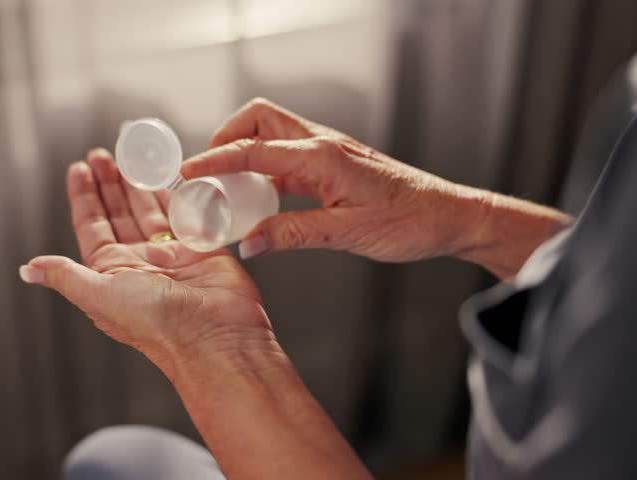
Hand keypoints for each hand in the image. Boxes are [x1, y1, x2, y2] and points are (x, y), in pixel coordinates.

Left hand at [20, 149, 271, 363]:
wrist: (213, 336)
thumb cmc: (157, 324)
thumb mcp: (100, 296)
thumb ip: (66, 276)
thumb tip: (29, 270)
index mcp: (111, 273)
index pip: (92, 225)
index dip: (85, 196)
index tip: (80, 169)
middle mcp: (139, 262)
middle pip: (120, 213)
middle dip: (110, 183)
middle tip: (104, 154)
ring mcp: (171, 255)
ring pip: (149, 210)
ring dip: (139, 184)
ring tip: (130, 157)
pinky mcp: (201, 248)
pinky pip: (185, 213)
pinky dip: (175, 193)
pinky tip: (168, 176)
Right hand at [182, 98, 571, 276]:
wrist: (447, 216)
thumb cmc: (410, 221)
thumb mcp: (347, 234)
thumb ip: (293, 235)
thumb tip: (249, 242)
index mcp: (323, 156)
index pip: (255, 149)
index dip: (215, 160)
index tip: (188, 171)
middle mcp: (323, 144)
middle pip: (259, 117)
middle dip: (226, 137)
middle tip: (208, 171)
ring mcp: (327, 150)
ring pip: (272, 131)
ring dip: (244, 149)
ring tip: (227, 185)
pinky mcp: (332, 164)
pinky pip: (286, 154)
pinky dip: (264, 168)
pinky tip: (260, 196)